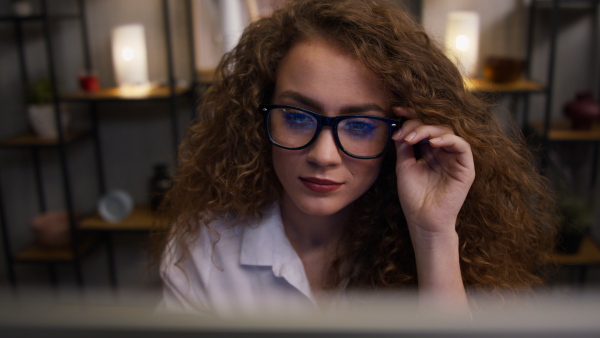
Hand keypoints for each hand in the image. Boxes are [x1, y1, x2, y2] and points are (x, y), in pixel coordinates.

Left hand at [391, 107, 474, 238]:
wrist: (423, 220)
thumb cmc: (413, 196)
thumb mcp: (404, 166)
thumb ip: (405, 146)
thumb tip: (401, 125)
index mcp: (428, 151)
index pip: (423, 127)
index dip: (411, 117)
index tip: (396, 110)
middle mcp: (442, 152)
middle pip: (434, 126)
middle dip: (417, 124)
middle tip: (403, 132)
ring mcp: (455, 159)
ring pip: (447, 132)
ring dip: (429, 131)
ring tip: (413, 139)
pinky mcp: (466, 167)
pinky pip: (462, 146)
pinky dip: (448, 140)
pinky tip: (433, 143)